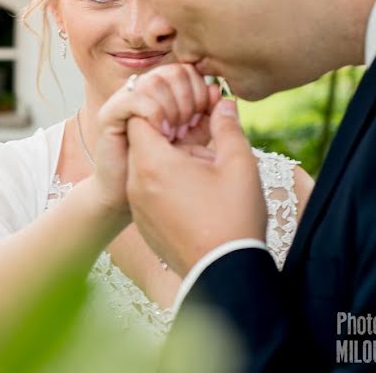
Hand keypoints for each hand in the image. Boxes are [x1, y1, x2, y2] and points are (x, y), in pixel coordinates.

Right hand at [89, 64, 220, 215]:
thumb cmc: (159, 173)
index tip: (203, 117)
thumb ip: (207, 119)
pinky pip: (133, 99)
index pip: (186, 70)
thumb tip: (217, 91)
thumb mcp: (192, 143)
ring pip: (153, 81)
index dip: (200, 90)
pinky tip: (161, 134)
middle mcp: (142, 92)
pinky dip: (153, 113)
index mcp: (162, 94)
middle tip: (187, 127)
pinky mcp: (108, 116)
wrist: (125, 199)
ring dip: (171, 107)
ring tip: (173, 133)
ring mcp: (123, 101)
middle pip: (172, 72)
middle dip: (188, 98)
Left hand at [125, 99, 265, 276]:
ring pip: (145, 168)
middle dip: (168, 134)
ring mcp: (138, 206)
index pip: (140, 117)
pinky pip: (147, 193)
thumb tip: (223, 102)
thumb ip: (227, 126)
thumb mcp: (238, 164)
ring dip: (168, 160)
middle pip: (142, 142)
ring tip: (202, 167)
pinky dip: (165, 185)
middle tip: (197, 135)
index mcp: (153, 163)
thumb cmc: (234, 218)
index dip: (161, 109)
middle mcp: (137, 183)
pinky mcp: (144, 225)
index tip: (185, 114)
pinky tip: (195, 193)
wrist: (226, 274)